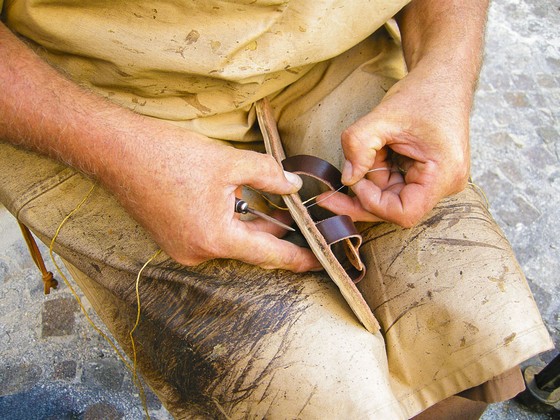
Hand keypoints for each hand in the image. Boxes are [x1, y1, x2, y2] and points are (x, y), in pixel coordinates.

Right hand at [105, 120, 320, 271]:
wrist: (116, 151)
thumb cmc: (169, 155)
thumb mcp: (228, 161)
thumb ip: (268, 174)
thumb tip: (292, 186)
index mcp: (215, 239)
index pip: (268, 254)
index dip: (297, 258)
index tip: (319, 263)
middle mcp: (197, 252)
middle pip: (249, 249)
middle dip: (276, 236)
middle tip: (302, 224)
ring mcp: (181, 248)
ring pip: (230, 242)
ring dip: (252, 228)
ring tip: (275, 210)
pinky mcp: (172, 238)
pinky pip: (211, 237)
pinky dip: (230, 224)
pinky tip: (240, 205)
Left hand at [317, 64, 470, 226]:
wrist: (443, 77)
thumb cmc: (423, 93)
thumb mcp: (383, 115)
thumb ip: (358, 145)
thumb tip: (347, 177)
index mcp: (444, 173)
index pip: (404, 213)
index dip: (374, 203)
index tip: (357, 180)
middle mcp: (445, 184)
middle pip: (395, 210)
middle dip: (362, 198)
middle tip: (327, 196)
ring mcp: (436, 181)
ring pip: (392, 199)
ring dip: (369, 181)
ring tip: (361, 154)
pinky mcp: (425, 176)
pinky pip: (395, 186)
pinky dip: (376, 174)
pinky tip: (368, 157)